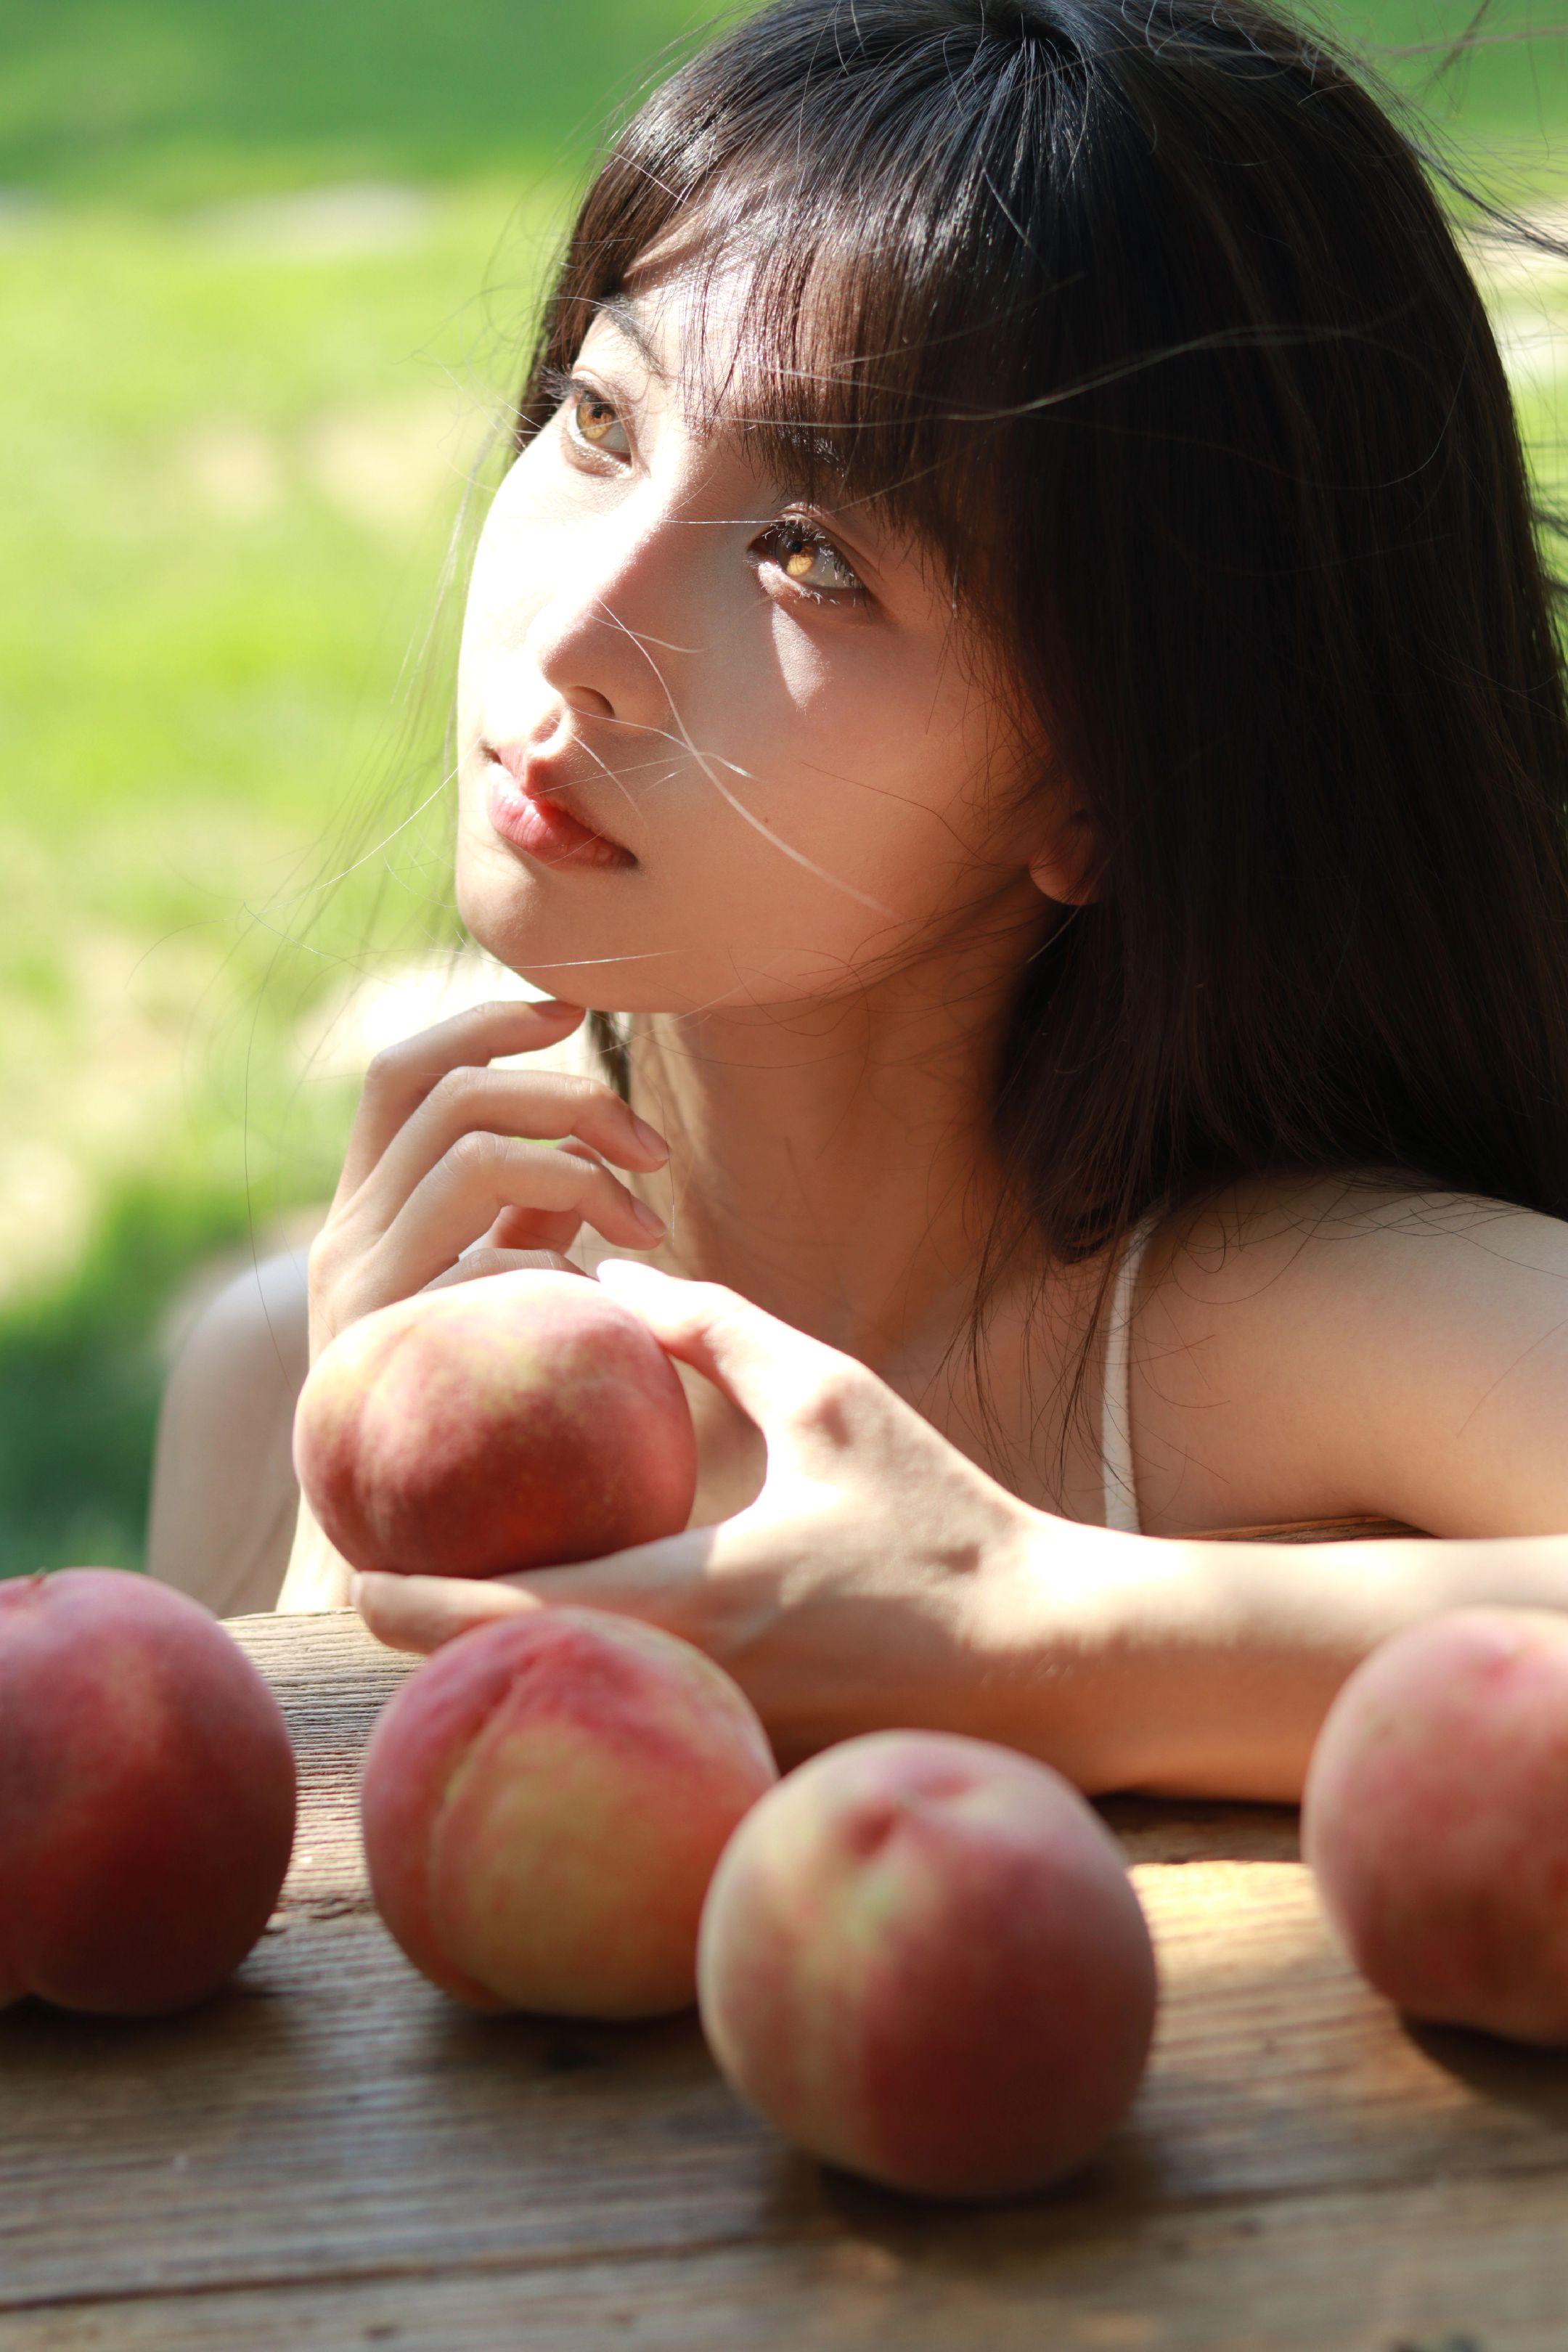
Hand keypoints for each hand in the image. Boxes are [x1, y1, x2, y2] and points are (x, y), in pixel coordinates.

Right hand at [305, 998, 669, 1361]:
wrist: (370, 1539)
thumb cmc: (451, 1393)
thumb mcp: (479, 1284)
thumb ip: (521, 1216)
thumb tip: (588, 1148)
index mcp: (362, 1208)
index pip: (401, 1075)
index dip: (486, 1025)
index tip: (574, 1013)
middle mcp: (347, 1235)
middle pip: (457, 1098)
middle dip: (574, 1101)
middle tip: (656, 1152)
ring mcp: (360, 1286)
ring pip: (474, 1160)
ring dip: (582, 1177)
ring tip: (645, 1230)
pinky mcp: (390, 1345)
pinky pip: (492, 1268)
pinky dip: (563, 1273)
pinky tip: (595, 1313)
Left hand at [353, 1262, 1094, 1771]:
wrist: (1053, 1663)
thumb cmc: (944, 1524)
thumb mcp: (833, 1398)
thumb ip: (711, 1331)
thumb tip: (610, 1275)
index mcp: (690, 1595)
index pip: (501, 1616)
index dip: (405, 1602)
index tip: (348, 1574)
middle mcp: (684, 1687)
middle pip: (506, 1688)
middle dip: (437, 1648)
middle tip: (386, 1587)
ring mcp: (713, 1744)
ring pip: (566, 1720)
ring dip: (508, 1676)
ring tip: (463, 1614)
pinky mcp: (745, 1769)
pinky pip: (630, 1738)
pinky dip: (587, 1698)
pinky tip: (579, 1654)